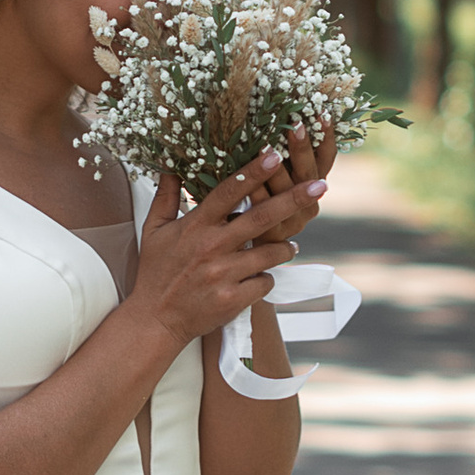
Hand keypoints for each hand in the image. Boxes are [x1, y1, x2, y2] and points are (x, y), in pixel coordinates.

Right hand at [132, 148, 326, 347]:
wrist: (156, 319)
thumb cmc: (156, 272)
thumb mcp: (154, 230)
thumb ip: (166, 196)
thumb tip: (170, 167)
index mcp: (196, 226)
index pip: (229, 192)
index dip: (254, 172)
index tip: (276, 155)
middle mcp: (212, 247)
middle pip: (261, 217)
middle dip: (293, 199)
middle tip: (320, 186)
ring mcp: (224, 274)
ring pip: (271, 253)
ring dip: (285, 248)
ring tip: (288, 246)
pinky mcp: (233, 299)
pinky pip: (265, 283)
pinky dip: (266, 279)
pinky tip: (258, 278)